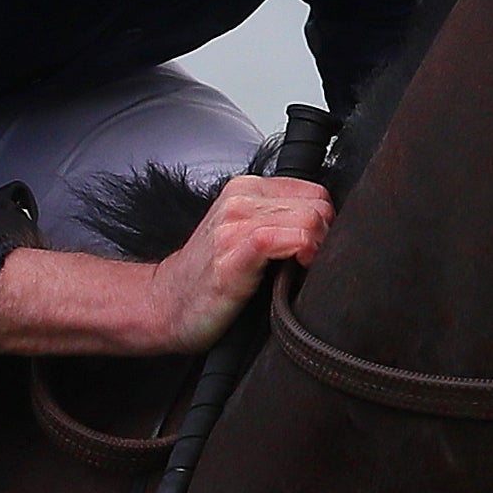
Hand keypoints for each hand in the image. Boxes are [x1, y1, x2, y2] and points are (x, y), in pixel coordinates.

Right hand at [0, 173, 332, 355]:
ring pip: (309, 221)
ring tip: (298, 271)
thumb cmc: (210, 278)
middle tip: (308, 266)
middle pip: (318, 206)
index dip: (325, 224)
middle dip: (325, 239)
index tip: (312, 251)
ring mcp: (234, 224)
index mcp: (247, 188)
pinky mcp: (232, 252)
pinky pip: (284, 238)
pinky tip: (291, 272)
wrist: (165, 304)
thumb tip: (327, 229)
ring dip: (315, 250)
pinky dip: (300, 254)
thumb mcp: (245, 234)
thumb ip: (280, 220)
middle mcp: (240, 198)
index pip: (316, 192)